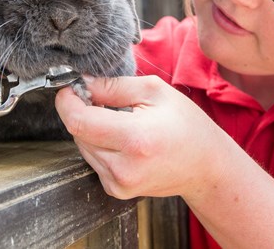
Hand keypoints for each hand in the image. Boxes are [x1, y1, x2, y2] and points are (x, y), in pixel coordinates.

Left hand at [55, 75, 229, 199]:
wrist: (206, 167)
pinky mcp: (116, 190)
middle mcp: (123, 167)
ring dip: (91, 128)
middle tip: (98, 97)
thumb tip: (82, 83)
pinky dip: (99, 145)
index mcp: (135, 139)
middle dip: (81, 111)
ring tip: (117, 119)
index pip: (79, 121)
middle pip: (78, 133)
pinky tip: (122, 139)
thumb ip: (113, 86)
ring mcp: (118, 183)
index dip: (67, 101)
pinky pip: (93, 160)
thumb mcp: (154, 92)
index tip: (70, 87)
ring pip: (83, 146)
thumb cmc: (186, 125)